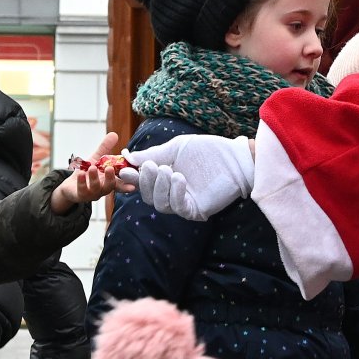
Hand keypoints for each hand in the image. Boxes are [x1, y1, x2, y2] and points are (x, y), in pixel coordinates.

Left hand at [52, 134, 123, 212]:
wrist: (70, 186)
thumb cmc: (86, 173)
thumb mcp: (96, 159)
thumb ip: (105, 148)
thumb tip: (114, 134)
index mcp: (108, 181)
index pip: (119, 184)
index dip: (126, 186)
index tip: (132, 186)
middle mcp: (101, 189)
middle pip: (108, 187)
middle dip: (110, 179)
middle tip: (109, 168)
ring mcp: (91, 194)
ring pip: (95, 189)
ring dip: (94, 178)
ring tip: (92, 167)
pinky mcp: (80, 195)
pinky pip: (82, 190)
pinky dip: (82, 182)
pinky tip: (81, 174)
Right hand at [119, 134, 255, 220]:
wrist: (235, 158)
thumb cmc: (208, 150)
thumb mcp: (177, 148)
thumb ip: (153, 154)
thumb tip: (128, 157)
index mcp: (165, 178)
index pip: (142, 182)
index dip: (132, 177)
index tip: (124, 169)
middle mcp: (171, 193)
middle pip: (148, 197)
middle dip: (146, 181)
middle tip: (152, 166)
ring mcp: (183, 203)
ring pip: (160, 204)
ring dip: (160, 187)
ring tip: (170, 170)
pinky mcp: (195, 211)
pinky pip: (178, 208)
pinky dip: (175, 194)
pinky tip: (179, 179)